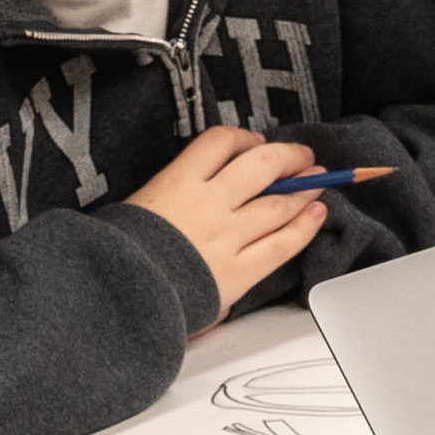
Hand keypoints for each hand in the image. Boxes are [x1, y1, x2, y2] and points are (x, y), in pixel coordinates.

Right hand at [119, 122, 332, 315]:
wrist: (116, 296)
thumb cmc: (117, 256)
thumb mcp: (133, 206)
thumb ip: (167, 194)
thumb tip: (191, 189)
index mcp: (177, 181)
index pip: (220, 142)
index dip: (244, 138)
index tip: (254, 143)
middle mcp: (209, 203)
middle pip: (261, 166)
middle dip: (288, 158)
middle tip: (302, 157)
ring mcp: (228, 237)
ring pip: (279, 204)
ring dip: (304, 190)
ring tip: (318, 183)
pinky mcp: (239, 271)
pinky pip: (282, 245)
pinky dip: (304, 228)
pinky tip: (317, 215)